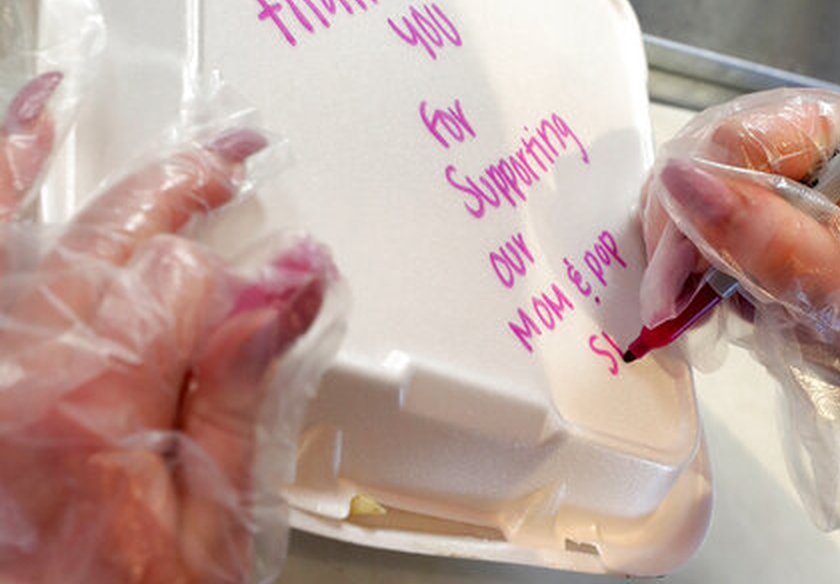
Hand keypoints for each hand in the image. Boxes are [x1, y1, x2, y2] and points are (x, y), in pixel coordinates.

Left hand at [0, 73, 341, 581]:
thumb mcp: (210, 523)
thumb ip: (241, 394)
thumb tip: (285, 289)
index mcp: (86, 407)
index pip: (182, 283)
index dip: (243, 280)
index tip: (282, 282)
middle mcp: (7, 372)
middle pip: (110, 235)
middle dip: (183, 187)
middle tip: (234, 164)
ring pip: (18, 220)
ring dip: (70, 162)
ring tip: (115, 124)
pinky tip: (23, 140)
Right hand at [639, 88, 839, 526]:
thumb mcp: (834, 280)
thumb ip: (762, 232)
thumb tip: (681, 179)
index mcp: (834, 135)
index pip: (732, 141)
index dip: (694, 204)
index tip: (677, 275)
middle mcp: (795, 143)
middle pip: (698, 163)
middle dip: (676, 237)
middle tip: (667, 303)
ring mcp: (768, 176)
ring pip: (686, 194)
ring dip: (674, 258)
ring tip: (681, 310)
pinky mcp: (749, 210)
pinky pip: (692, 223)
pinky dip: (685, 267)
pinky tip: (696, 301)